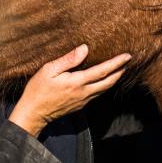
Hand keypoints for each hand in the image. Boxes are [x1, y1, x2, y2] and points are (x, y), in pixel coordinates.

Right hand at [8, 44, 131, 136]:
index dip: (116, 63)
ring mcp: (83, 101)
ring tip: (121, 68)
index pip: (102, 71)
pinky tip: (105, 80)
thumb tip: (85, 48)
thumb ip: (68, 60)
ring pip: (105, 89)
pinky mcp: (80, 105)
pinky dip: (105, 85)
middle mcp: (84, 93)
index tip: (127, 56)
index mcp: (77, 83)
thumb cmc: (38, 90)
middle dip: (120, 71)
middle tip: (128, 61)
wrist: (33, 113)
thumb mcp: (49, 70)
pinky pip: (98, 94)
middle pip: (109, 82)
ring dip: (115, 79)